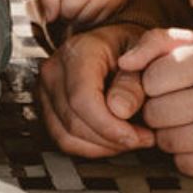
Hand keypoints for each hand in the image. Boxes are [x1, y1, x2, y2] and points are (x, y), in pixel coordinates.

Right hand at [33, 20, 151, 158]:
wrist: (115, 45)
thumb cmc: (130, 47)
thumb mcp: (146, 52)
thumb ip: (134, 81)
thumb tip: (120, 109)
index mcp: (78, 51)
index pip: (82, 99)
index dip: (108, 125)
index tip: (134, 135)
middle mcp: (55, 70)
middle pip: (74, 121)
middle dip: (111, 139)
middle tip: (142, 138)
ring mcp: (46, 90)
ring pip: (67, 136)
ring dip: (103, 146)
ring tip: (130, 138)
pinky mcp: (47, 108)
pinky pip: (65, 140)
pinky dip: (91, 147)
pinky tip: (113, 140)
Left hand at [36, 0, 128, 24]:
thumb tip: (50, 19)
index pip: (67, 14)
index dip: (62, 7)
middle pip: (79, 21)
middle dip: (73, 12)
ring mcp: (113, 1)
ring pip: (92, 22)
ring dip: (85, 14)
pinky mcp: (121, 2)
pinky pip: (106, 18)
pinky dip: (98, 12)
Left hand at [119, 29, 192, 180]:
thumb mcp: (191, 43)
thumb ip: (152, 43)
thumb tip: (124, 62)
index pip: (148, 80)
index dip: (156, 81)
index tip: (176, 80)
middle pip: (152, 113)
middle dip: (160, 108)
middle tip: (185, 101)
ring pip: (164, 141)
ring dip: (172, 133)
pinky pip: (183, 163)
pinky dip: (189, 155)